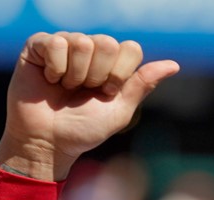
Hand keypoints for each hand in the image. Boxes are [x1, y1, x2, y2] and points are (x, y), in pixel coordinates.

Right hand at [0, 32, 179, 180]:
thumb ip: (142, 84)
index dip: (120, 74)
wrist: (48, 142)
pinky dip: (55, 68)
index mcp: (112, 62)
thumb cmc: (84, 129)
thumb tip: (174, 65)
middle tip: (84, 91)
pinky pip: (57, 42)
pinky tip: (49, 80)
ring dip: (75, 75)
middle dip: (98, 75)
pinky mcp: (39, 45)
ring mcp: (65, 44)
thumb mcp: (119, 110)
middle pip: (108, 43)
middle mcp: (90, 49)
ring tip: (65, 88)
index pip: (131, 48)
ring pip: (83, 42)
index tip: (107, 93)